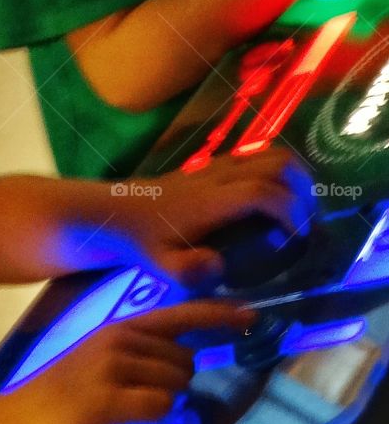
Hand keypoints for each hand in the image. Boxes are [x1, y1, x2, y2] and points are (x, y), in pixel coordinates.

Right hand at [2, 298, 256, 423]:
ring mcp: (112, 368)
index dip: (218, 315)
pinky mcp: (108, 400)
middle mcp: (118, 340)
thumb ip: (142, 352)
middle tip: (136, 396)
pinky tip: (122, 422)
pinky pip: (159, 408)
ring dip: (161, 402)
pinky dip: (150, 420)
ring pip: (175, 385)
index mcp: (119, 328)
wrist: (22, 423)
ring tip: (124, 409)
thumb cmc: (66, 394)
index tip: (252, 314)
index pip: (179, 315)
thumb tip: (187, 357)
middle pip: (185, 361)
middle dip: (174, 382)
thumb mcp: (103, 358)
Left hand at [111, 147, 316, 286]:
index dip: (290, 211)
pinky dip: (277, 173)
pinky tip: (274, 202)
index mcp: (210, 201)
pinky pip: (255, 157)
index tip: (300, 237)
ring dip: (294, 178)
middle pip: (276, 162)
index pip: (262, 192)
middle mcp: (217, 176)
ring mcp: (216, 166)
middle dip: (303, 189)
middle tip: (307, 222)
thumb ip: (189, 270)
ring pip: (268, 153)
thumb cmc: (142, 242)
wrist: (116, 212)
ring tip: (299, 212)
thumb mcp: (161, 266)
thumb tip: (220, 266)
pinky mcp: (213, 166)